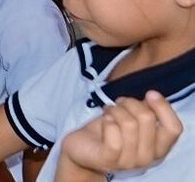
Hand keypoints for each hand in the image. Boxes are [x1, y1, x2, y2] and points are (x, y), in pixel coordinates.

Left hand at [57, 92, 183, 178]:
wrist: (82, 149)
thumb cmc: (108, 131)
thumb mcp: (130, 119)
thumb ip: (145, 111)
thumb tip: (154, 97)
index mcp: (157, 148)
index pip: (173, 128)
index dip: (164, 107)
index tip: (150, 94)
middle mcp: (147, 158)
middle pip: (147, 118)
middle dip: (130, 103)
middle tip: (118, 103)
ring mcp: (128, 161)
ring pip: (129, 123)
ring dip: (115, 110)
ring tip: (108, 111)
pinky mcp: (108, 159)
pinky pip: (113, 134)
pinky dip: (107, 120)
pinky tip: (104, 119)